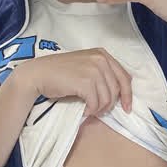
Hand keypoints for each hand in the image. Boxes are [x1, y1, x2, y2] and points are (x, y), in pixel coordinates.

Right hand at [15, 48, 132, 115]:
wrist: (38, 74)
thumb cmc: (59, 73)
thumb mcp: (84, 66)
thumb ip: (101, 73)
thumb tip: (117, 95)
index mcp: (102, 54)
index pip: (124, 77)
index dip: (127, 95)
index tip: (126, 108)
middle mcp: (100, 59)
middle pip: (117, 89)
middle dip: (110, 105)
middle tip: (99, 112)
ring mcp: (94, 69)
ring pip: (107, 98)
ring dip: (99, 109)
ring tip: (89, 110)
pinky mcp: (86, 82)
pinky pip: (96, 103)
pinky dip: (91, 110)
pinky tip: (83, 110)